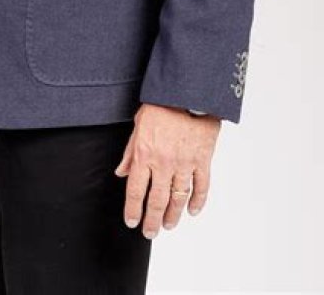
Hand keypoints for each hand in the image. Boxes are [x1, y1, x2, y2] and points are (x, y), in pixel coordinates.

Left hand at [114, 103, 220, 237]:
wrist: (187, 91)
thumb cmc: (161, 105)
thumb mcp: (138, 125)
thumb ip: (129, 152)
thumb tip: (121, 172)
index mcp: (144, 154)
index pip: (135, 190)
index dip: (133, 209)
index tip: (132, 222)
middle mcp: (163, 163)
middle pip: (156, 200)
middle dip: (152, 220)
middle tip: (150, 233)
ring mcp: (184, 163)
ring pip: (178, 198)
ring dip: (173, 215)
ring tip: (168, 224)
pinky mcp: (202, 159)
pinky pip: (201, 187)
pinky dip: (198, 202)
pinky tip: (193, 211)